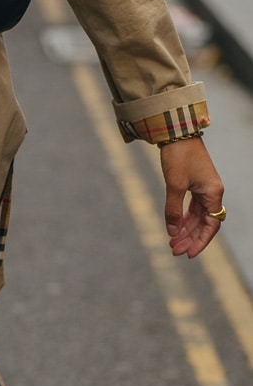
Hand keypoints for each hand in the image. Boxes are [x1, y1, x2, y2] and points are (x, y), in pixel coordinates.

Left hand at [160, 138, 224, 257]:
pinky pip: (192, 206)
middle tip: (174, 250)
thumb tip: (173, 232)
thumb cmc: (178, 156)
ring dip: (185, 229)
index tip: (188, 254)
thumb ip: (174, 210)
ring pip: (197, 216)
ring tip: (172, 242)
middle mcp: (212, 191)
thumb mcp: (174, 185)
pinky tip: (174, 226)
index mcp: (213, 193)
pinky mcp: (194, 183)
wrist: (176, 132)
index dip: (200, 241)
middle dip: (190, 238)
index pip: (211, 225)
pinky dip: (183, 217)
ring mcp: (204, 187)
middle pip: (204, 223)